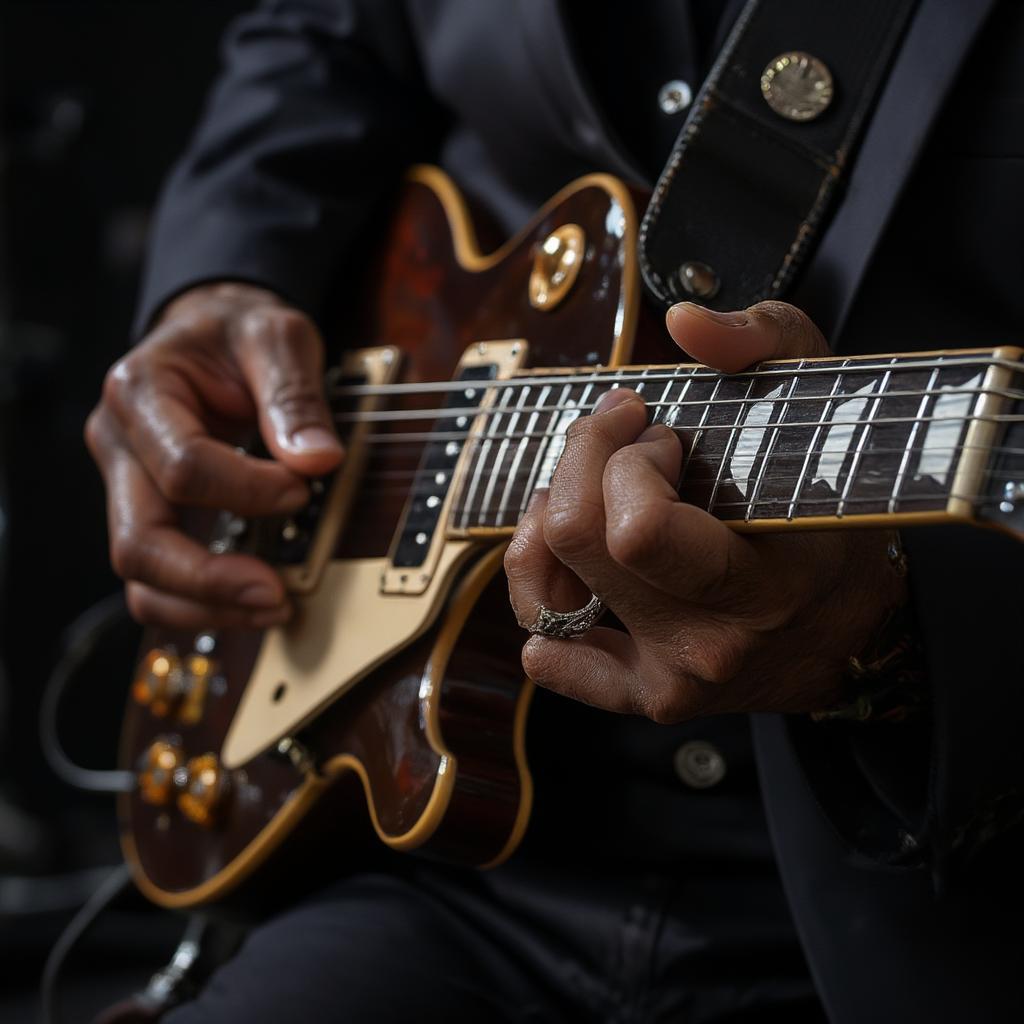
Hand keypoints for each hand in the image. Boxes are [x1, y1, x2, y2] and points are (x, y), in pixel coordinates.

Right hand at [85, 283, 342, 628]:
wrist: (215, 331)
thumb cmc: (239, 331)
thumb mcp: (276, 336)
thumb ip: (294, 394)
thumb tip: (318, 460)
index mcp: (138, 392)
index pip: (184, 467)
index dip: (249, 492)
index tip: (302, 489)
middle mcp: (119, 445)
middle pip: (139, 541)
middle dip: (209, 579)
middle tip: (276, 593)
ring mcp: (128, 486)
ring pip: (141, 575)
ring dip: (204, 606)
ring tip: (272, 606)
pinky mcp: (151, 513)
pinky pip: (158, 579)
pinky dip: (200, 603)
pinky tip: (250, 602)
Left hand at [504, 301, 907, 721]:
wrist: (850, 627)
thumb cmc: (832, 510)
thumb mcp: (819, 402)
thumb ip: (763, 344)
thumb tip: (684, 322)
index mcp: (757, 586)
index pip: (634, 530)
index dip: (624, 461)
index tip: (660, 436)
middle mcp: (704, 644)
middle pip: (575, 541)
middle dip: (584, 466)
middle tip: (625, 449)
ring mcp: (666, 678)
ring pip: (540, 596)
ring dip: (546, 527)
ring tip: (587, 497)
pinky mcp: (637, 696)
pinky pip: (547, 652)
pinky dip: (542, 600)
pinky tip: (573, 568)